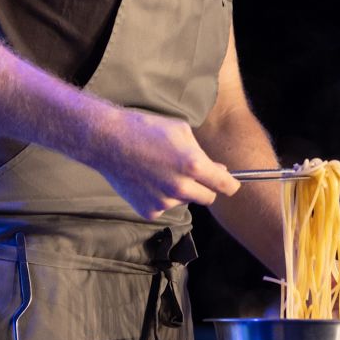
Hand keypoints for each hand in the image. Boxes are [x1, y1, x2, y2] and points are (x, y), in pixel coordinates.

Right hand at [92, 107, 241, 220]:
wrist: (108, 141)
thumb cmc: (145, 129)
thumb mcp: (181, 131)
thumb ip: (202, 154)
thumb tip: (218, 170)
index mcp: (192, 165)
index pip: (226, 186)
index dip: (231, 184)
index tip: (231, 183)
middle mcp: (180, 187)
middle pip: (208, 198)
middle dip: (206, 187)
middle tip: (191, 173)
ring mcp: (164, 201)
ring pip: (185, 200)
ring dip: (180, 190)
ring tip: (160, 169)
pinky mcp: (148, 210)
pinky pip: (165, 205)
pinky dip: (161, 196)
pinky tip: (148, 179)